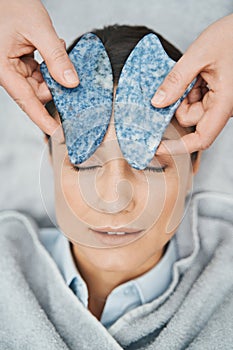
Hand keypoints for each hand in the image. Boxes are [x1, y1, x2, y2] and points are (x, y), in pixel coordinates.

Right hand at [0, 0, 78, 138]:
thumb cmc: (9, 4)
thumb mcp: (37, 28)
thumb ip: (56, 56)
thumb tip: (71, 82)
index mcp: (3, 69)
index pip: (28, 102)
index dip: (44, 120)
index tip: (59, 133)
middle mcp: (7, 72)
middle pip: (37, 93)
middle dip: (55, 87)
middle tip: (69, 74)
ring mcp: (14, 69)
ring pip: (40, 84)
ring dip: (53, 73)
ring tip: (54, 49)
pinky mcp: (20, 63)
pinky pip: (39, 73)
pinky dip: (50, 66)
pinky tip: (51, 50)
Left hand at [152, 14, 232, 153]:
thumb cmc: (232, 36)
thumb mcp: (199, 54)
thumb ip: (177, 80)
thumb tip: (158, 102)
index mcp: (225, 102)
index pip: (201, 139)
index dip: (178, 147)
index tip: (158, 147)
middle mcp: (225, 107)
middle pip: (190, 120)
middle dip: (179, 103)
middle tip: (183, 80)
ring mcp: (222, 103)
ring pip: (191, 110)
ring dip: (185, 94)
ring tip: (195, 73)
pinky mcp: (218, 97)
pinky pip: (196, 101)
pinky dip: (190, 90)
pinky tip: (198, 75)